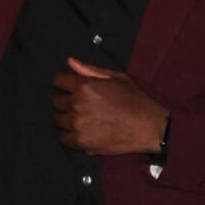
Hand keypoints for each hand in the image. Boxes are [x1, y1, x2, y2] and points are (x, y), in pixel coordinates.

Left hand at [53, 59, 168, 155]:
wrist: (148, 127)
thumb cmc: (134, 99)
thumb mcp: (116, 78)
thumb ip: (90, 70)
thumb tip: (69, 61)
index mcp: (84, 86)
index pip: (58, 81)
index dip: (64, 83)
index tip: (70, 88)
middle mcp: (76, 104)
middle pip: (56, 101)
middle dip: (65, 100)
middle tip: (78, 104)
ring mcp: (77, 125)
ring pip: (58, 120)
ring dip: (66, 118)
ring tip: (81, 119)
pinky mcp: (81, 142)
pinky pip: (63, 139)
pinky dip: (70, 135)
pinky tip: (82, 132)